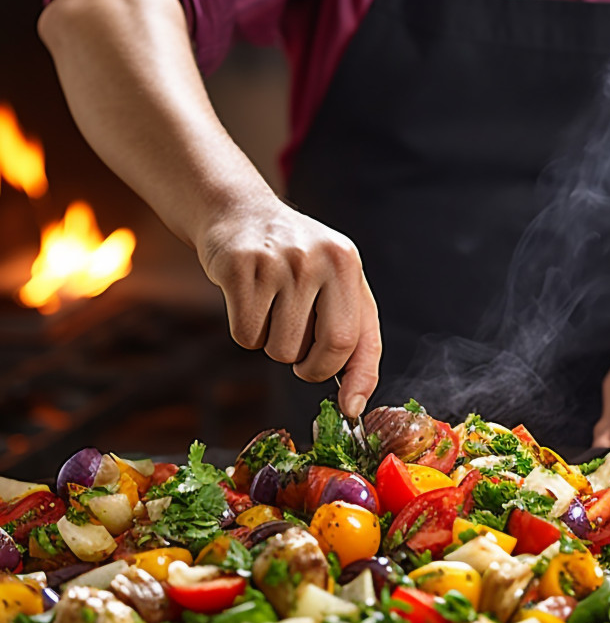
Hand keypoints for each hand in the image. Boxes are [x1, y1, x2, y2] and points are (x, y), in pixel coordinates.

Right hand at [196, 199, 380, 417]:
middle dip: (310, 368)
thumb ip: (355, 337)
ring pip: (279, 350)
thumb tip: (354, 405)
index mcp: (347, 264)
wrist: (239, 213)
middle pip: (323, 351)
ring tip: (272, 307)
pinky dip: (247, 332)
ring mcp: (278, 262)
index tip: (349, 409)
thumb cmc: (296, 262)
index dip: (356, 379)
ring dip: (273, 344)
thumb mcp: (335, 283)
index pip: (358, 339)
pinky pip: (246, 336)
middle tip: (299, 352)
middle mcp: (317, 259)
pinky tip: (249, 300)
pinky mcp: (239, 268)